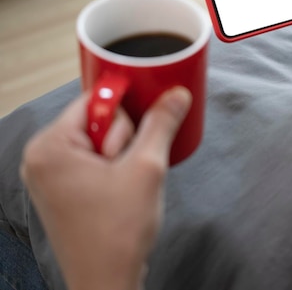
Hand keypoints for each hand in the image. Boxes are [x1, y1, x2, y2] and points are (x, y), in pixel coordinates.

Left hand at [20, 87, 191, 289]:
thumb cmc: (118, 231)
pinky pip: (93, 159)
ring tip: (124, 186)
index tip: (137, 137)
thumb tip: (176, 93)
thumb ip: (161, 124)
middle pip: (96, 120)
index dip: (125, 113)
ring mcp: (49, 175)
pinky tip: (121, 189)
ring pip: (99, 141)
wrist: (106, 281)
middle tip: (128, 172)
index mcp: (50, 146)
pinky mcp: (61, 189)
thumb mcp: (147, 167)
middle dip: (123, 141)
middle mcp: (41, 156)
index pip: (94, 100)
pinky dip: (113, 168)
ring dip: (122, 156)